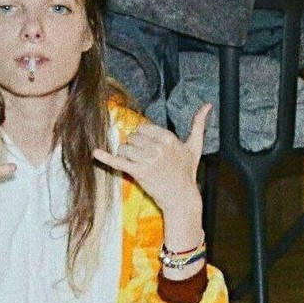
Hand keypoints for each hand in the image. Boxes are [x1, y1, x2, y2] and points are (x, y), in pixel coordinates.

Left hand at [92, 104, 210, 241]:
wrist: (181, 197)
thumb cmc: (187, 172)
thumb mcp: (195, 147)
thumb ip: (199, 125)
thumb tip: (208, 105)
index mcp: (169, 138)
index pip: (143, 128)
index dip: (142, 137)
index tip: (147, 147)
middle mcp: (158, 147)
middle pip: (132, 137)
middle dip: (133, 146)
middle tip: (141, 158)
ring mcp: (148, 160)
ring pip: (124, 148)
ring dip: (125, 154)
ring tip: (134, 163)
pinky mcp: (139, 172)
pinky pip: (118, 161)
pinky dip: (105, 157)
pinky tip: (95, 153)